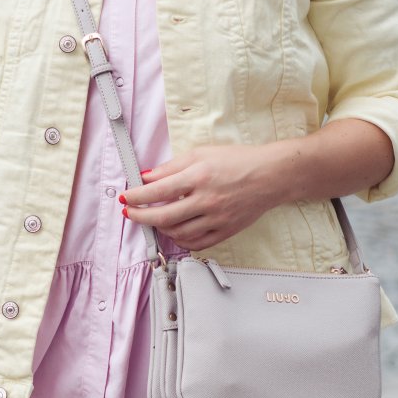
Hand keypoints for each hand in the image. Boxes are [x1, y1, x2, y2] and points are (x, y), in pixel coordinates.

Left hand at [121, 144, 276, 250]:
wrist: (270, 175)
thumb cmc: (238, 161)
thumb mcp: (201, 153)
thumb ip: (171, 167)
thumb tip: (147, 177)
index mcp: (199, 177)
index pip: (157, 191)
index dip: (136, 196)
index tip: (126, 197)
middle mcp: (207, 200)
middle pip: (163, 217)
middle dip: (140, 216)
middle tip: (130, 213)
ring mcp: (217, 219)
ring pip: (178, 233)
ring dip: (160, 228)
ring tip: (154, 219)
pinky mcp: (225, 231)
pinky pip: (197, 244)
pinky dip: (181, 240)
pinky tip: (174, 232)